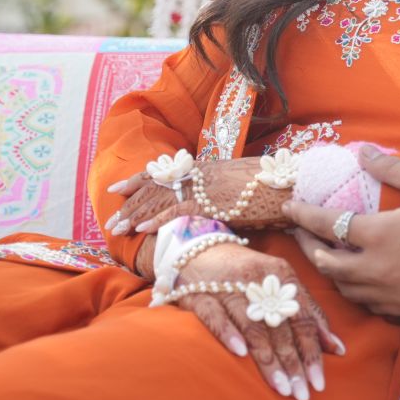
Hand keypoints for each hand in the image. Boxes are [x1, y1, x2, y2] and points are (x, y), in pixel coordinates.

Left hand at [103, 157, 287, 237]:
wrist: (289, 182)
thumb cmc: (270, 187)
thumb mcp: (240, 186)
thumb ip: (221, 195)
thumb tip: (211, 206)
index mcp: (205, 169)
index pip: (164, 173)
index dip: (138, 180)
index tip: (117, 189)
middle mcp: (200, 174)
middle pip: (156, 186)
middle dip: (130, 203)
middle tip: (110, 218)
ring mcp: (204, 187)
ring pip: (160, 199)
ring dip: (135, 215)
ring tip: (116, 227)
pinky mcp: (211, 201)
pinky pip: (177, 211)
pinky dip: (156, 220)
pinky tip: (141, 230)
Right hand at [169, 244, 343, 399]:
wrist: (199, 248)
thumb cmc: (248, 273)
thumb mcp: (282, 282)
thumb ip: (309, 313)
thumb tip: (337, 348)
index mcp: (282, 275)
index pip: (302, 319)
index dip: (312, 352)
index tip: (319, 383)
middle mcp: (257, 280)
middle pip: (280, 328)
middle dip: (293, 364)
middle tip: (302, 394)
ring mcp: (227, 287)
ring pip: (253, 326)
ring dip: (268, 359)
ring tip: (281, 387)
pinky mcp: (200, 295)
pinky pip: (216, 317)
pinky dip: (229, 334)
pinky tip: (240, 355)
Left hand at [284, 149, 399, 316]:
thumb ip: (391, 167)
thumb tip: (362, 152)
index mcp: (379, 235)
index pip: (328, 225)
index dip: (303, 215)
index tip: (289, 207)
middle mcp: (378, 269)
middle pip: (327, 264)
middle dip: (308, 247)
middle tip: (302, 233)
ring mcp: (391, 293)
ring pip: (346, 289)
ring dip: (331, 271)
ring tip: (328, 255)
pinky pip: (369, 304)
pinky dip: (357, 290)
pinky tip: (360, 278)